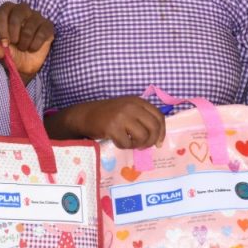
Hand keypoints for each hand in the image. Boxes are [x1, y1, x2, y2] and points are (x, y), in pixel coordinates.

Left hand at [0, 1, 53, 82]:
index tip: (3, 42)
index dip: (1, 26)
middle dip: (14, 31)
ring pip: (31, 24)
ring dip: (25, 41)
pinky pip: (42, 32)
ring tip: (23, 48)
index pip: (3, 11)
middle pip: (17, 13)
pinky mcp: (47, 26)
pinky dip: (35, 44)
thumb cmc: (12, 53)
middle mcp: (22, 11)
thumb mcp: (3, 55)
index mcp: (8, 13)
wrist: (26, 65)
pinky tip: (32, 48)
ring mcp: (36, 17)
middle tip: (14, 43)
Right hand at [47, 97, 164, 148]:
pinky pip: (127, 143)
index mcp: (138, 101)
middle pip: (153, 128)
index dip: (162, 132)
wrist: (85, 115)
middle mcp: (132, 107)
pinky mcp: (112, 127)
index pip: (159, 116)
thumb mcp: (128, 109)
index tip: (159, 142)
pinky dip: (124, 146)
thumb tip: (158, 137)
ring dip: (137, 145)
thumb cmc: (108, 114)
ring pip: (142, 137)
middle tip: (144, 146)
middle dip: (151, 141)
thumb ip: (142, 117)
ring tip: (130, 143)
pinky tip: (118, 142)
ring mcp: (122, 116)